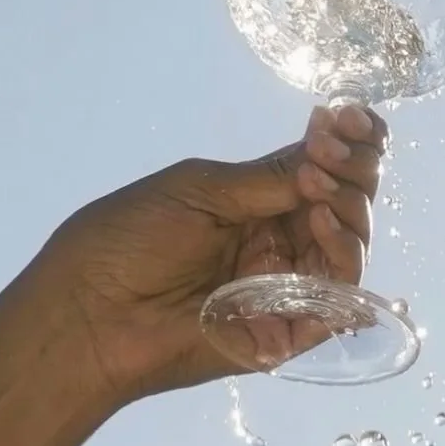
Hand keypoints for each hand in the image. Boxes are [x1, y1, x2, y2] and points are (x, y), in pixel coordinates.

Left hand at [43, 102, 387, 401]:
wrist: (91, 313)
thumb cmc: (130, 241)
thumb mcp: (202, 189)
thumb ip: (272, 176)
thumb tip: (333, 144)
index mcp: (260, 204)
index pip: (326, 171)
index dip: (350, 142)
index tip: (351, 116)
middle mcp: (283, 242)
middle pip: (350, 203)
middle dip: (353, 168)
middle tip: (330, 150)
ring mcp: (291, 285)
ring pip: (351, 244)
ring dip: (350, 207)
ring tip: (319, 189)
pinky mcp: (292, 329)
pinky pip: (339, 295)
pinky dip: (342, 254)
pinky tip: (321, 222)